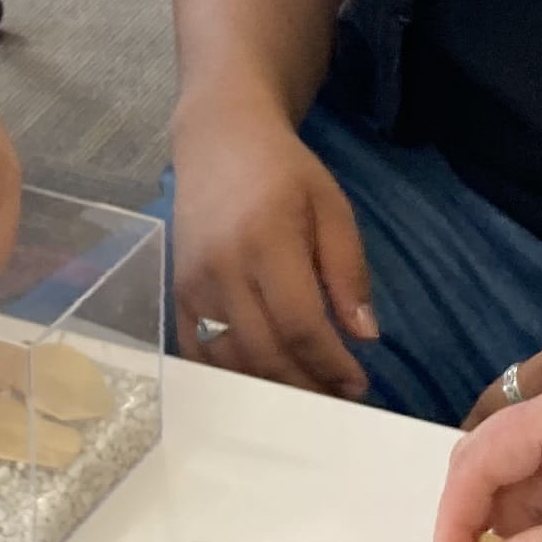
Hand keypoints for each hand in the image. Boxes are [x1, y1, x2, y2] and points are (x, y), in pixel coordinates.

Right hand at [168, 94, 377, 396]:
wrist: (219, 141)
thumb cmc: (285, 173)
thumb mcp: (332, 208)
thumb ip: (347, 271)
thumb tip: (364, 336)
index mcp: (267, 242)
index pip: (299, 324)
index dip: (330, 364)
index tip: (357, 384)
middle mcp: (223, 268)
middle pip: (263, 352)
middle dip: (305, 385)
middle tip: (337, 400)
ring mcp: (194, 284)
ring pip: (230, 359)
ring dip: (270, 388)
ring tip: (307, 395)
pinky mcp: (178, 292)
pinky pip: (199, 351)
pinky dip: (231, 375)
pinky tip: (261, 383)